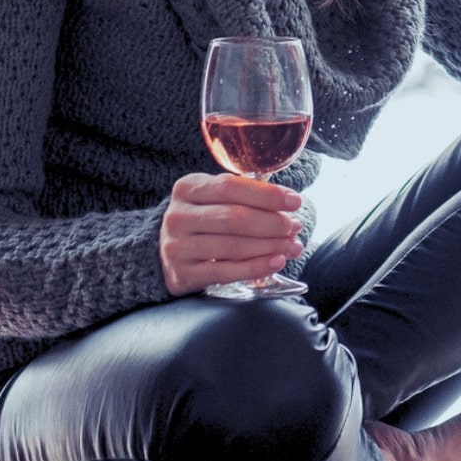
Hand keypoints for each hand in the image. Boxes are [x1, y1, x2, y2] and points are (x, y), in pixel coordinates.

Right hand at [159, 172, 305, 295]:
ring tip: (292, 246)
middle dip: (272, 223)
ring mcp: (177, 246)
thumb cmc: (202, 220)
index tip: (295, 202)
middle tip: (295, 227)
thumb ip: (245, 194)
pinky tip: (276, 262)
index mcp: (187, 188)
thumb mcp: (213, 198)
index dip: (267, 195)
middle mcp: (178, 216)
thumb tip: (289, 202)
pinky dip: (255, 267)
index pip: (231, 187)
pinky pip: (225, 272)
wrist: (165, 253)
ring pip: (232, 246)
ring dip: (270, 246)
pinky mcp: (182, 274)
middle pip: (234, 218)